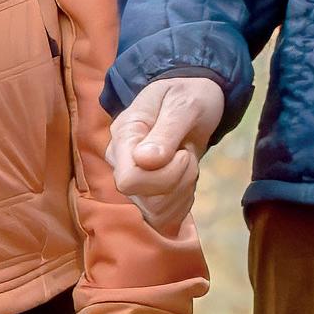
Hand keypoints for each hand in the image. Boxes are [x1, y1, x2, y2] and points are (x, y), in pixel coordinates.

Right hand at [103, 77, 224, 237]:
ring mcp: (132, 182)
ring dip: (183, 189)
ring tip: (185, 160)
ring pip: (158, 212)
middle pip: (146, 200)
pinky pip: (165, 218)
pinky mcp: (146, 196)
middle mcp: (120, 163)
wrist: (192, 99)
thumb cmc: (187, 95)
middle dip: (179, 180)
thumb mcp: (184, 104)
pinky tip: (184, 177)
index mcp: (123, 136)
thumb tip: (144, 161)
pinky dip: (183, 200)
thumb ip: (165, 132)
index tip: (180, 151)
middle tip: (186, 152)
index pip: (128, 180)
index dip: (163, 175)